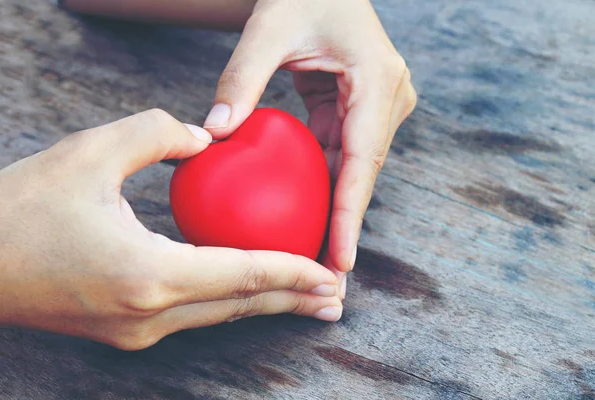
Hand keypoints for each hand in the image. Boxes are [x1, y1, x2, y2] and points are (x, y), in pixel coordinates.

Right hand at [0, 109, 340, 350]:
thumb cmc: (22, 208)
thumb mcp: (90, 151)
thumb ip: (157, 134)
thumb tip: (205, 138)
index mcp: (147, 274)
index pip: (241, 273)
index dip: (292, 273)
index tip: (329, 274)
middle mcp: (148, 314)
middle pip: (240, 305)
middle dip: (293, 302)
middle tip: (337, 298)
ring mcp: (136, 332)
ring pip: (218, 316)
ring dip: (265, 306)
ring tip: (307, 302)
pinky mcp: (125, 332)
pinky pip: (192, 315)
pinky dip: (228, 302)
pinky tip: (246, 290)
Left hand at [203, 0, 416, 295]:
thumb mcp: (267, 29)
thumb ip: (241, 79)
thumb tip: (214, 133)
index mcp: (377, 80)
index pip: (363, 159)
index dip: (351, 214)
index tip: (340, 260)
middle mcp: (388, 98)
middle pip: (363, 175)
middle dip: (345, 225)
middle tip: (325, 278)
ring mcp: (378, 106)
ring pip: (355, 170)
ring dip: (336, 212)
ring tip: (317, 259)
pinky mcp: (361, 109)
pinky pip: (342, 155)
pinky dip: (325, 185)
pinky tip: (307, 216)